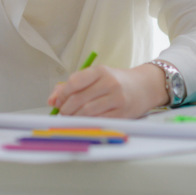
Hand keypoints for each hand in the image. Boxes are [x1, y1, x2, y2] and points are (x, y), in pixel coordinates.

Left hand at [47, 64, 168, 118]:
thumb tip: (51, 100)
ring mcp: (117, 99)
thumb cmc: (115, 81)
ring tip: (71, 119)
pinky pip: (99, 121)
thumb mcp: (96, 77)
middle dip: (66, 109)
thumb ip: (72, 85)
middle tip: (62, 113)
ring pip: (87, 112)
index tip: (58, 101)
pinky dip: (87, 123)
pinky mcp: (122, 113)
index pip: (74, 82)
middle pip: (79, 99)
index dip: (62, 94)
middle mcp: (109, 83)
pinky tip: (84, 122)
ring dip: (74, 118)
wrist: (144, 87)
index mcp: (101, 71)